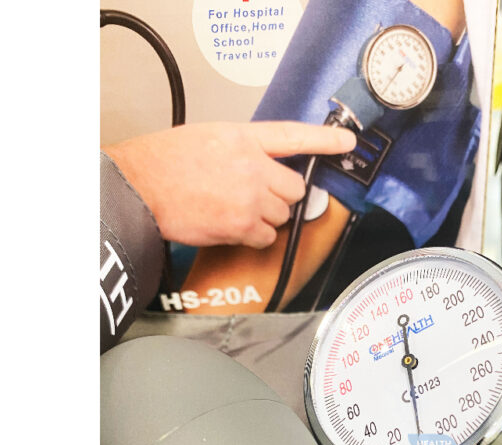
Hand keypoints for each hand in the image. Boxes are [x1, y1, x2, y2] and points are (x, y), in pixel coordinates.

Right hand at [102, 121, 355, 248]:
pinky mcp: (242, 224)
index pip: (293, 135)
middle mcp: (251, 166)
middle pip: (294, 189)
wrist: (139, 188)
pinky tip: (231, 226)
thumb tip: (263, 166)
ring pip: (282, 215)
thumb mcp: (207, 138)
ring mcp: (249, 197)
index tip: (347, 143)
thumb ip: (242, 149)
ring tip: (234, 210)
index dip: (325, 140)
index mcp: (242, 138)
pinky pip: (267, 237)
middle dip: (280, 196)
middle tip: (254, 196)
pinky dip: (254, 237)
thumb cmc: (163, 164)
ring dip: (266, 218)